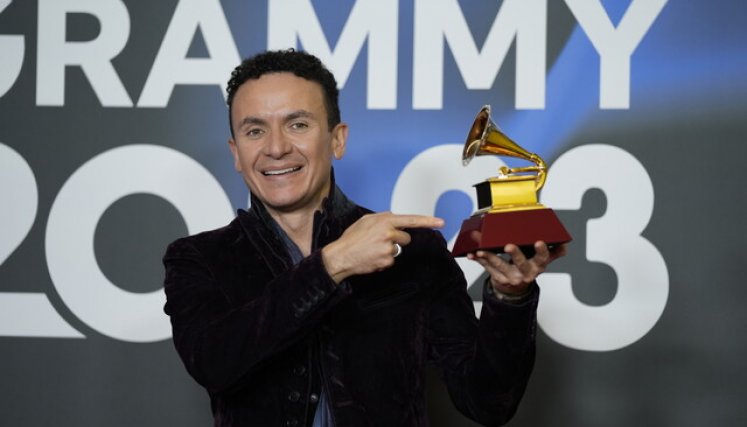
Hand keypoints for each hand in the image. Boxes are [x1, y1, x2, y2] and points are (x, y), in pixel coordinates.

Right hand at [322, 212, 443, 282]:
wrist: (341, 256)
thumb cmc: (352, 238)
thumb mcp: (366, 220)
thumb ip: (383, 218)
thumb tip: (394, 218)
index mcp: (385, 221)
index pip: (411, 220)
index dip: (428, 221)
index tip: (441, 222)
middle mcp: (389, 233)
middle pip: (406, 238)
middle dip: (397, 240)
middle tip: (380, 241)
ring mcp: (389, 248)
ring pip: (399, 249)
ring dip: (389, 250)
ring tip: (373, 249)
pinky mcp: (387, 261)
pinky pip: (392, 260)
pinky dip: (384, 259)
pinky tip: (372, 257)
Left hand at [467, 233, 566, 296]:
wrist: (515, 288)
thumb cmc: (527, 268)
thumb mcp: (540, 261)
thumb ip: (551, 253)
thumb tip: (564, 245)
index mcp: (537, 266)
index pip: (542, 258)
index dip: (541, 251)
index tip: (539, 242)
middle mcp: (525, 272)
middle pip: (521, 263)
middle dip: (515, 254)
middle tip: (509, 246)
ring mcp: (511, 276)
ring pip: (500, 266)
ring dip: (489, 257)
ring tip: (481, 250)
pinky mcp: (498, 278)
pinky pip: (487, 268)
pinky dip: (479, 260)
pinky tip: (472, 254)